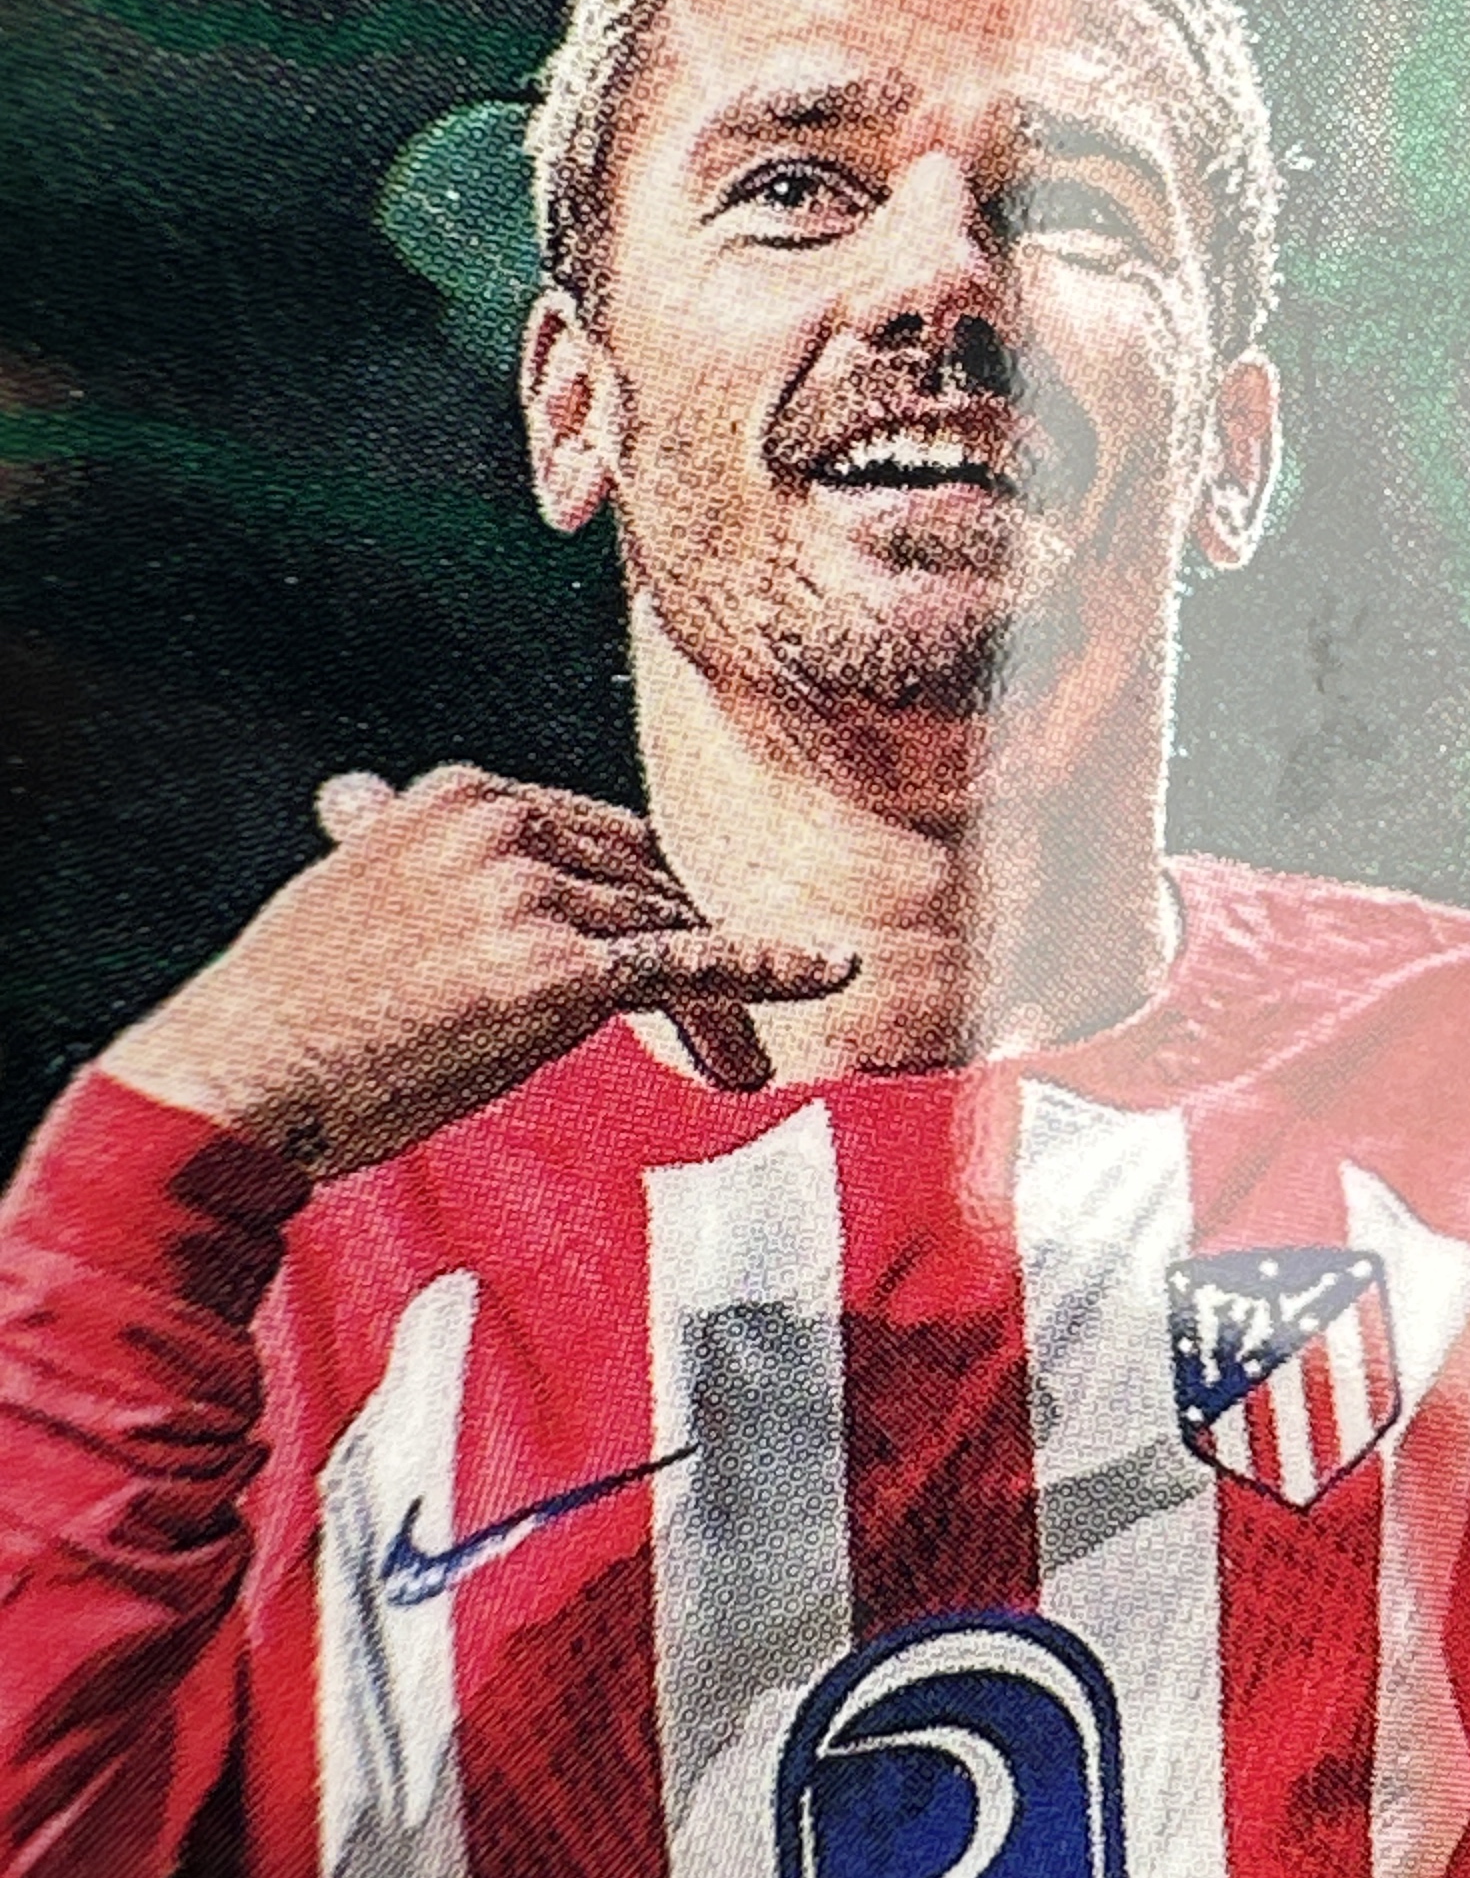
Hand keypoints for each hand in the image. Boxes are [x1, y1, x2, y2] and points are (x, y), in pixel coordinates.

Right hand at [99, 765, 855, 1176]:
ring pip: (669, 932)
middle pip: (649, 880)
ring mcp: (535, 891)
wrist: (232, 1082)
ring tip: (740, 1066)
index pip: (599, 838)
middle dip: (693, 951)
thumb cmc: (282, 1010)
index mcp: (464, 795)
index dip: (646, 904)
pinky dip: (770, 967)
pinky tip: (830, 972)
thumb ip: (391, 844)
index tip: (676, 956)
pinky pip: (689, 964)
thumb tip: (358, 797)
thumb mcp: (345, 892)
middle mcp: (507, 825)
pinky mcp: (558, 969)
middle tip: (729, 1031)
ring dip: (718, 1001)